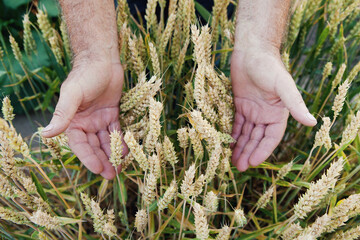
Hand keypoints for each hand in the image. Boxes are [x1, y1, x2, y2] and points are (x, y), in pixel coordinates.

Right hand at [42, 60, 127, 178]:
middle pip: (94, 146)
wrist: (103, 59)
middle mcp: (85, 122)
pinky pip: (116, 130)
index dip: (88, 158)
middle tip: (112, 175)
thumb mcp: (73, 94)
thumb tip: (45, 134)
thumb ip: (62, 114)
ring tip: (120, 167)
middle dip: (103, 160)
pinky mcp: (111, 113)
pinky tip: (127, 151)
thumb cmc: (85, 75)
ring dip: (112, 153)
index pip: (80, 145)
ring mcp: (99, 118)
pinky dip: (121, 140)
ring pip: (106, 141)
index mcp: (73, 120)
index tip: (98, 170)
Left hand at [230, 48, 316, 171]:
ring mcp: (252, 110)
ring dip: (240, 146)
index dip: (262, 151)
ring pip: (246, 133)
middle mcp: (265, 114)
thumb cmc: (269, 67)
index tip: (252, 163)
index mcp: (278, 113)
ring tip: (232, 161)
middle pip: (256, 138)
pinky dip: (233, 133)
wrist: (252, 50)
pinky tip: (227, 144)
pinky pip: (237, 123)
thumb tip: (312, 122)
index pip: (271, 138)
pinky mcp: (240, 103)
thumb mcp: (283, 86)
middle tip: (239, 167)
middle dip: (249, 152)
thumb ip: (295, 104)